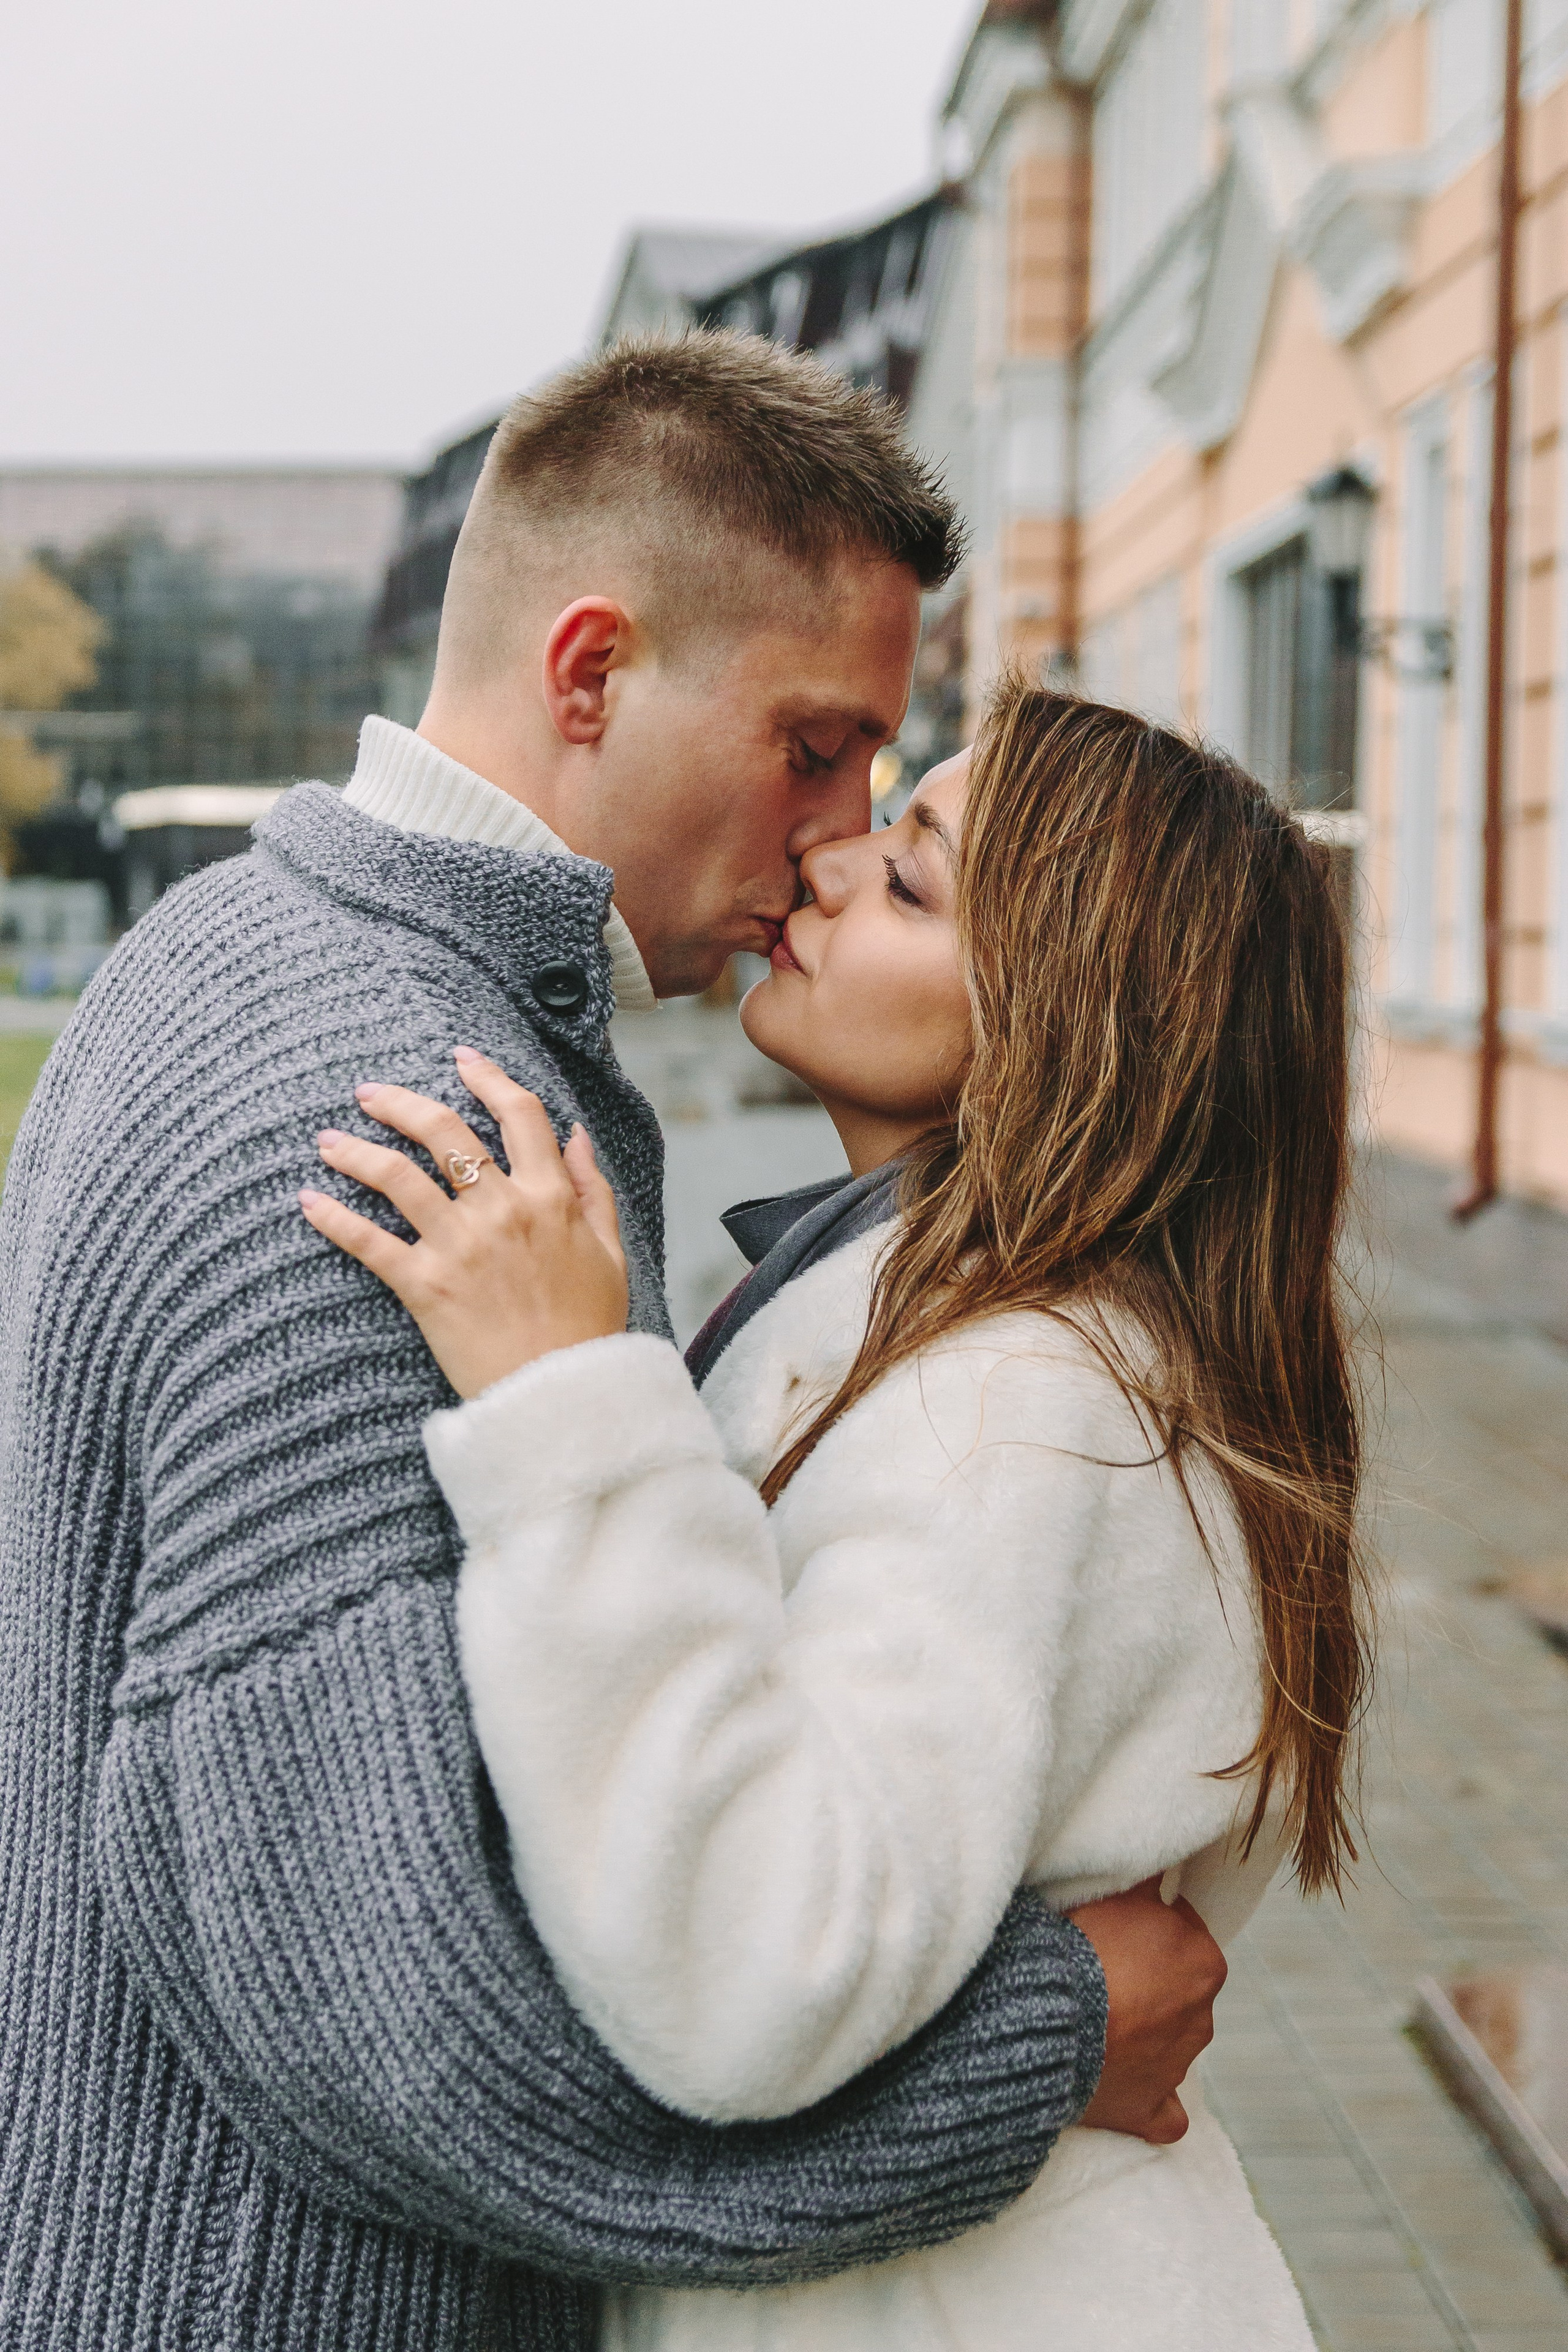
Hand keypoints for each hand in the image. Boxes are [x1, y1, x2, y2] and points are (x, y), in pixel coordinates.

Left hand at [299, 1047, 628, 1398]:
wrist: (562, 1397)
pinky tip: (308, 1200)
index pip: (518, 1115)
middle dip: (400, 1103)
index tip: (461, 1059)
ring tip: (327, 1139)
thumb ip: (591, 1187)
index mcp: (550, 1198)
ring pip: (397, 1176)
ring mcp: (460, 1247)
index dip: (487, 1077)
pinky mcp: (425, 1287)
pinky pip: (369, 1242)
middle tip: (369, 1093)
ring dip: (355, 1150)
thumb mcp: (610, 1251)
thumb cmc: (587, 1327)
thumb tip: (574, 1132)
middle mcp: (502, 1211)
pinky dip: (333, 1217)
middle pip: (444, 1132)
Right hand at [1066, 1877, 1226, 2144]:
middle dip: (1149, 1980)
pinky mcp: (1150, 2109)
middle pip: (1178, 1989)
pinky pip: (1165, 2113)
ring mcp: (1177, 2069)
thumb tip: (1163, 1863)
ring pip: (1171, 2045)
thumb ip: (1148, 1879)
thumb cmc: (1086, 1950)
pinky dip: (1150, 2100)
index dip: (1148, 1924)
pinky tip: (1127, 2086)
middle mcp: (1201, 2018)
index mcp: (1204, 1964)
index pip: (1182, 1931)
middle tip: (1102, 1969)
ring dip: (1143, 2034)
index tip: (1118, 1926)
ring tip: (1096, 2020)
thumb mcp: (1119, 1893)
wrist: (1054, 2021)